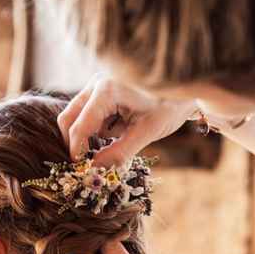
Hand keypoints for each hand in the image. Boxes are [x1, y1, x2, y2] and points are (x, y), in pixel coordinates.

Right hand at [58, 74, 195, 166]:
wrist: (185, 88)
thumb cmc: (169, 106)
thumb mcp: (147, 133)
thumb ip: (119, 152)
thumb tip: (95, 169)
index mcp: (107, 89)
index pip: (80, 126)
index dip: (77, 151)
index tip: (80, 170)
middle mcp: (97, 82)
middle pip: (69, 118)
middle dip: (78, 143)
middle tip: (88, 163)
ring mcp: (97, 84)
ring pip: (77, 117)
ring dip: (91, 135)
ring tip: (118, 142)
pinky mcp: (101, 90)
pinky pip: (89, 114)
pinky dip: (98, 128)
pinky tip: (120, 130)